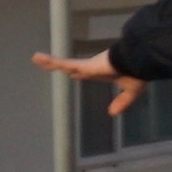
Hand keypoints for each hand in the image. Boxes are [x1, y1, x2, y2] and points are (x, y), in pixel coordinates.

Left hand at [27, 47, 141, 120]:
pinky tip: (37, 58)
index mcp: (103, 72)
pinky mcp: (83, 65)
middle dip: (64, 66)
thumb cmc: (136, 73)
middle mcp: (93, 67)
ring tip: (36, 58)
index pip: (88, 72)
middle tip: (51, 65)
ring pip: (65, 64)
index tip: (74, 74)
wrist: (135, 61)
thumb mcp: (132, 91)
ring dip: (51, 62)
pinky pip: (63, 63)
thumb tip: (112, 113)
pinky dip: (50, 61)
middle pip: (73, 67)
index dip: (80, 73)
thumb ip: (122, 101)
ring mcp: (86, 65)